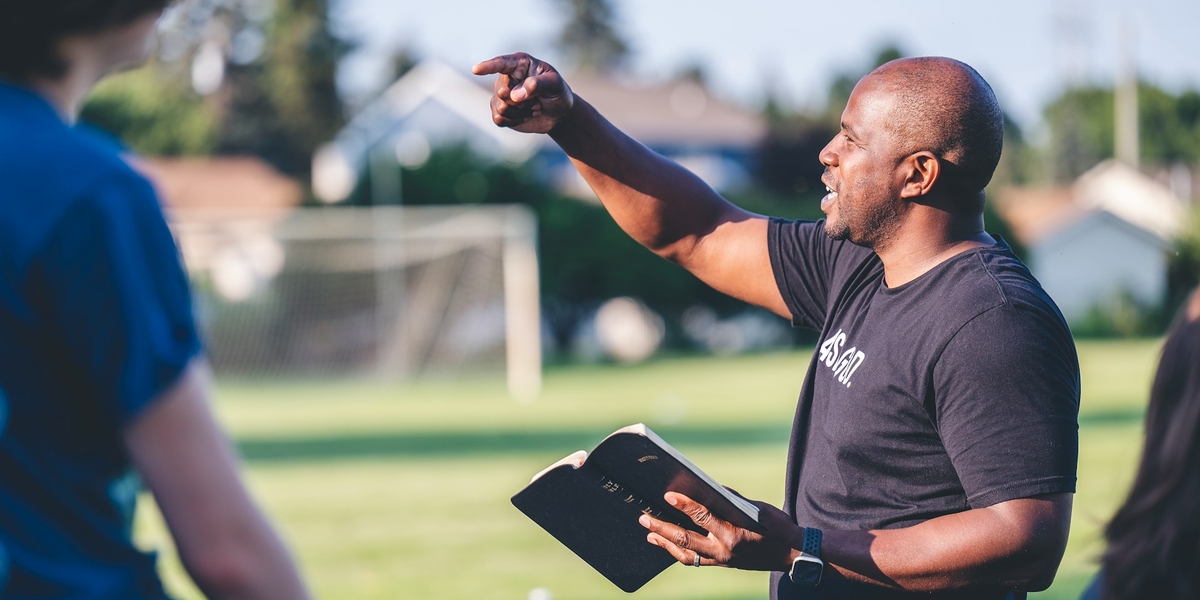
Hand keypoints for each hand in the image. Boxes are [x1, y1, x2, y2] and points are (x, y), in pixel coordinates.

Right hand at [472, 53, 573, 133]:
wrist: (559, 113)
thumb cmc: (558, 93)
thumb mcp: (555, 85)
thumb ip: (537, 84)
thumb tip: (514, 95)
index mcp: (519, 64)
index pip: (501, 63)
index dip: (488, 66)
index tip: (476, 70)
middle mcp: (507, 77)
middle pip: (502, 91)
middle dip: (522, 101)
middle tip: (537, 101)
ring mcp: (502, 95)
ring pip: (501, 107)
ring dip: (521, 112)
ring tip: (535, 108)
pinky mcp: (500, 111)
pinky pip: (498, 118)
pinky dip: (515, 120)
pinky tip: (526, 116)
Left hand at [639, 491, 803, 571]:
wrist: (792, 554)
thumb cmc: (778, 528)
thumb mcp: (758, 509)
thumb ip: (732, 500)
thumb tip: (709, 488)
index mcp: (734, 534)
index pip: (702, 517)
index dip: (684, 505)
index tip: (667, 496)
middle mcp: (724, 550)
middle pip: (685, 538)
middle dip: (661, 527)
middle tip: (644, 517)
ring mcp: (721, 560)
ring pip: (685, 553)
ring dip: (665, 542)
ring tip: (649, 533)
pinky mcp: (721, 564)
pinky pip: (694, 560)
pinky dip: (678, 551)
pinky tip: (667, 544)